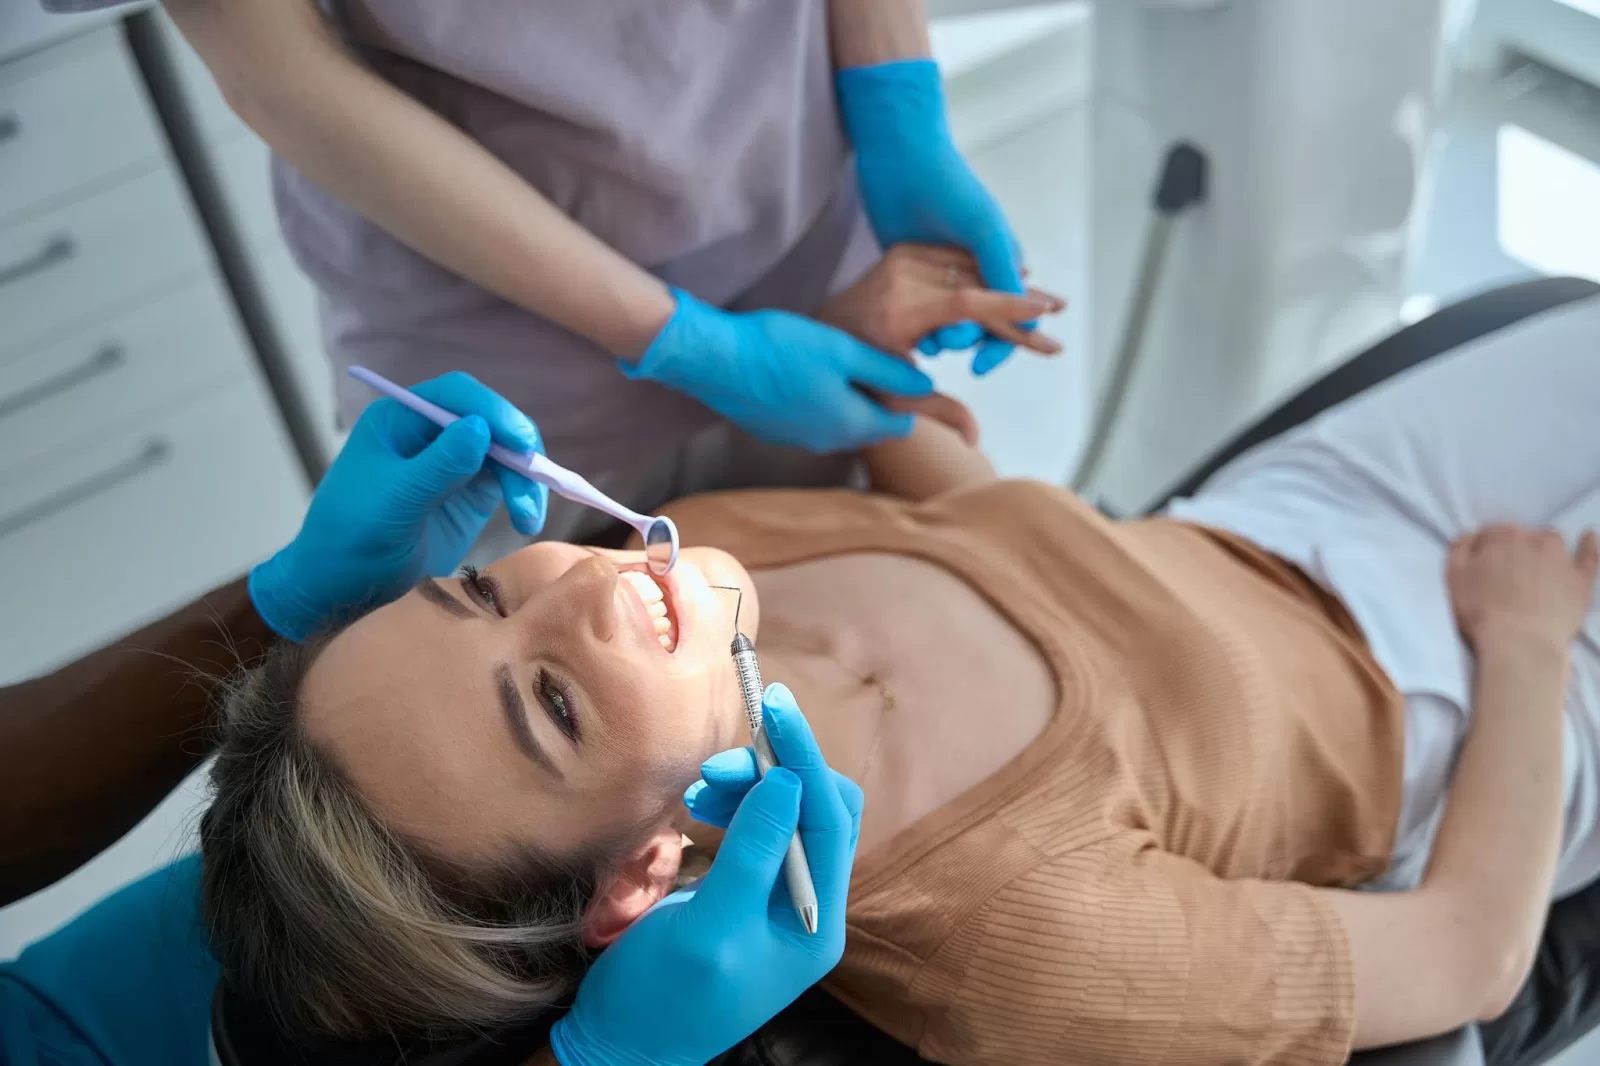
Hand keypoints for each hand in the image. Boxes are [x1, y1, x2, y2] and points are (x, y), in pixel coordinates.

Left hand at [249, 372, 546, 640]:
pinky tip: (527, 522)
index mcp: (402, 420)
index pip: (455, 396)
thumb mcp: (393, 500)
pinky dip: (524, 498)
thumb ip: (438, 466)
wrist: (343, 587)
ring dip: (526, 480)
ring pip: (507, 453)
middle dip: (517, 450)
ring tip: (528, 519)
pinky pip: (509, 483)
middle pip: (491, 422)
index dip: (492, 411)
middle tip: (537, 479)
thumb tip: (480, 428)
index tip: (519, 442)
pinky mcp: (471, 494)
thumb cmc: (351, 537)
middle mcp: (432, 434)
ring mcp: (454, 464)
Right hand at [550, 685, 862, 1065]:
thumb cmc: (663, 998)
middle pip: (817, 811)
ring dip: (748, 788)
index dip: (805, 759)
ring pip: (785, 814)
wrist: (620, 1043)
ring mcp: (775, 898)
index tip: (774, 708)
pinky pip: (755, 829)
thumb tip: (789, 780)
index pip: (830, 820)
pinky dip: (732, 806)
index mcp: (816, 922)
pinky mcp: (743, 892)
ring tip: (699, 791)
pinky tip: (699, 806)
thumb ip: (752, 854)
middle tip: (717, 766)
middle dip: (775, 774)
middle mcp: (807, 906)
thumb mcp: (710, 927)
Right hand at [624, 288, 933, 452]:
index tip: (904, 372)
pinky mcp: (774, 431)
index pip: (901, 426)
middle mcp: (828, 441)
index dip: (910, 401)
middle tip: (872, 361)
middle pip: (870, 426)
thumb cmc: (780, 349)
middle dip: (878, 400)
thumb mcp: (843, 351)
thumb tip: (925, 387)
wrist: (715, 360)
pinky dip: (817, 402)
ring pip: (839, 423)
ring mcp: (798, 439)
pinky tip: (804, 373)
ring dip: (847, 400)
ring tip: (837, 363)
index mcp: (852, 424)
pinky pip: (810, 421)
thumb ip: (888, 371)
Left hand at [817, 245, 1062, 446]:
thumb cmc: (854, 371)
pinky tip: (1016, 281)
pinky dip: (983, 271)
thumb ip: (939, 410)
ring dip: (1006, 285)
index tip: (1042, 313)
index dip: (1008, 308)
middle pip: (977, 285)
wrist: (821, 329)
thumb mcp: (892, 396)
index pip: (966, 304)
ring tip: (1044, 302)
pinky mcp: (902, 251)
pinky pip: (954, 258)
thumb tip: (975, 439)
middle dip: (1020, 300)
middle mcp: (901, 281)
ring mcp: (900, 261)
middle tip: (1059, 309)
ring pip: (968, 270)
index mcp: (900, 314)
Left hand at [837, 58, 1031, 374]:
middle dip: (968, 340)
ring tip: (926, 338)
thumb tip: (1031, 316)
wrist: (901, 155)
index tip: (984, 365)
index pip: (1014, 316)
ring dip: (944, 336)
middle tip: (944, 342)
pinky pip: (925, 308)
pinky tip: (911, 333)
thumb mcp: (983, 229)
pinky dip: (922, 325)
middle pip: (984, 325)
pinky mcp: (913, 267)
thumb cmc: (949, 186)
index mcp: (1002, 261)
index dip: (1009, 342)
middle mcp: (978, 268)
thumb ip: (1003, 271)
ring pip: (954, 322)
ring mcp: (944, 270)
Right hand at [1448, 526, 1597, 653]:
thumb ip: (1459, 549)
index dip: (1484, 550)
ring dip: (1542, 548)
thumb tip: (1471, 536)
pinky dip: (1588, 545)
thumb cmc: (1481, 611)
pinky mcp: (1581, 579)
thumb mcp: (1454, 577)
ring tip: (1534, 567)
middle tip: (1504, 576)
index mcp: (1501, 536)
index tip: (1480, 568)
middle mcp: (1534, 539)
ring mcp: (1562, 558)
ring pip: (1552, 541)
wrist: (1520, 643)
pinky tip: (1588, 536)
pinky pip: (1589, 555)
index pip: (1490, 533)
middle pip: (1521, 536)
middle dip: (1512, 550)